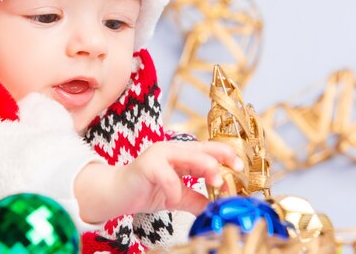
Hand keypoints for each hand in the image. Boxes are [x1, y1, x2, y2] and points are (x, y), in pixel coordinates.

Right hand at [74, 140, 242, 223]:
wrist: (115, 194)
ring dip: (206, 168)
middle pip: (202, 149)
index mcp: (180, 154)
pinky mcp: (146, 165)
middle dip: (221, 160)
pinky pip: (167, 177)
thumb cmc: (145, 190)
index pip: (208, 149)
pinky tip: (173, 200)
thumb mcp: (176, 196)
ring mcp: (158, 154)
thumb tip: (217, 206)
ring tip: (217, 183)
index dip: (226, 155)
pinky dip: (174, 190)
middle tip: (234, 174)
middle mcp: (171, 149)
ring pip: (189, 156)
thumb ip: (196, 198)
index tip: (240, 168)